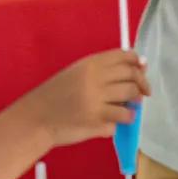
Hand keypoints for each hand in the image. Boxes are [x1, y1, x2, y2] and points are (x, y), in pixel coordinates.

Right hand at [25, 49, 149, 147]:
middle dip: (142, 85)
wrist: (35, 118)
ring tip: (127, 108)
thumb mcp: (77, 73)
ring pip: (132, 97)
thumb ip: (104, 70)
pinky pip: (122, 118)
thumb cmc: (56, 95)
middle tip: (140, 94)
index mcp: (90, 64)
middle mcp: (96, 79)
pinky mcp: (97, 120)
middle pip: (132, 76)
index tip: (140, 72)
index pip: (126, 56)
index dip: (137, 64)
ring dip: (134, 104)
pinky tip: (115, 121)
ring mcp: (97, 100)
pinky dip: (123, 120)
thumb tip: (140, 65)